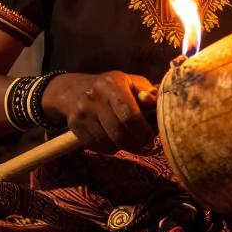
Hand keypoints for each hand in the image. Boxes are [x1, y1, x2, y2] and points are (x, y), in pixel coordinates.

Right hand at [42, 71, 156, 153]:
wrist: (74, 90)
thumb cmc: (111, 87)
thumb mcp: (130, 83)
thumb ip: (147, 93)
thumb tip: (158, 103)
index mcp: (112, 83)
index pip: (130, 115)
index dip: (143, 132)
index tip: (152, 139)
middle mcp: (95, 97)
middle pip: (119, 132)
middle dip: (136, 144)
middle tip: (146, 148)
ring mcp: (82, 112)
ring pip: (108, 142)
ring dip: (124, 148)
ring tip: (133, 145)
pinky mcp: (74, 126)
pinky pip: (96, 146)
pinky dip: (109, 148)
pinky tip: (115, 142)